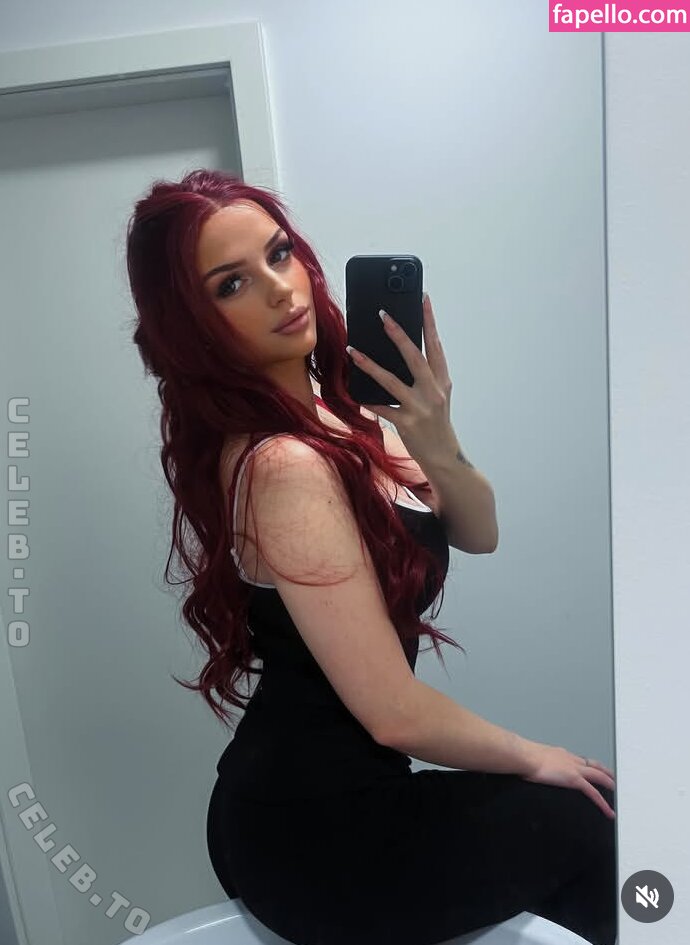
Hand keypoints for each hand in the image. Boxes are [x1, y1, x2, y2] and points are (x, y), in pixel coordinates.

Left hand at [347, 293, 456, 466]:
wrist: (444, 457)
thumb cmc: (436, 424)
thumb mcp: (437, 397)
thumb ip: (424, 377)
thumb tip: (399, 354)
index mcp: (442, 381)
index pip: (435, 345)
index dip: (429, 322)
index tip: (423, 299)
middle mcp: (433, 392)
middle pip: (415, 357)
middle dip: (398, 334)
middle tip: (383, 314)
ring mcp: (420, 408)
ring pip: (392, 381)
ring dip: (370, 365)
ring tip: (353, 351)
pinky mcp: (407, 423)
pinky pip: (382, 408)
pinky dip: (369, 400)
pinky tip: (355, 392)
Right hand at [522, 742, 615, 819]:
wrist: (524, 756)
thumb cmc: (524, 757)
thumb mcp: (532, 759)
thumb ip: (535, 764)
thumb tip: (528, 768)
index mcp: (561, 754)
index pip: (580, 760)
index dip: (589, 766)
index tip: (592, 769)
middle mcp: (571, 759)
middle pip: (594, 765)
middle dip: (605, 772)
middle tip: (613, 779)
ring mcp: (574, 769)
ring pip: (599, 777)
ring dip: (610, 785)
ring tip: (616, 793)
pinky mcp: (574, 779)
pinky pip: (593, 793)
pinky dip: (603, 803)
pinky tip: (608, 811)